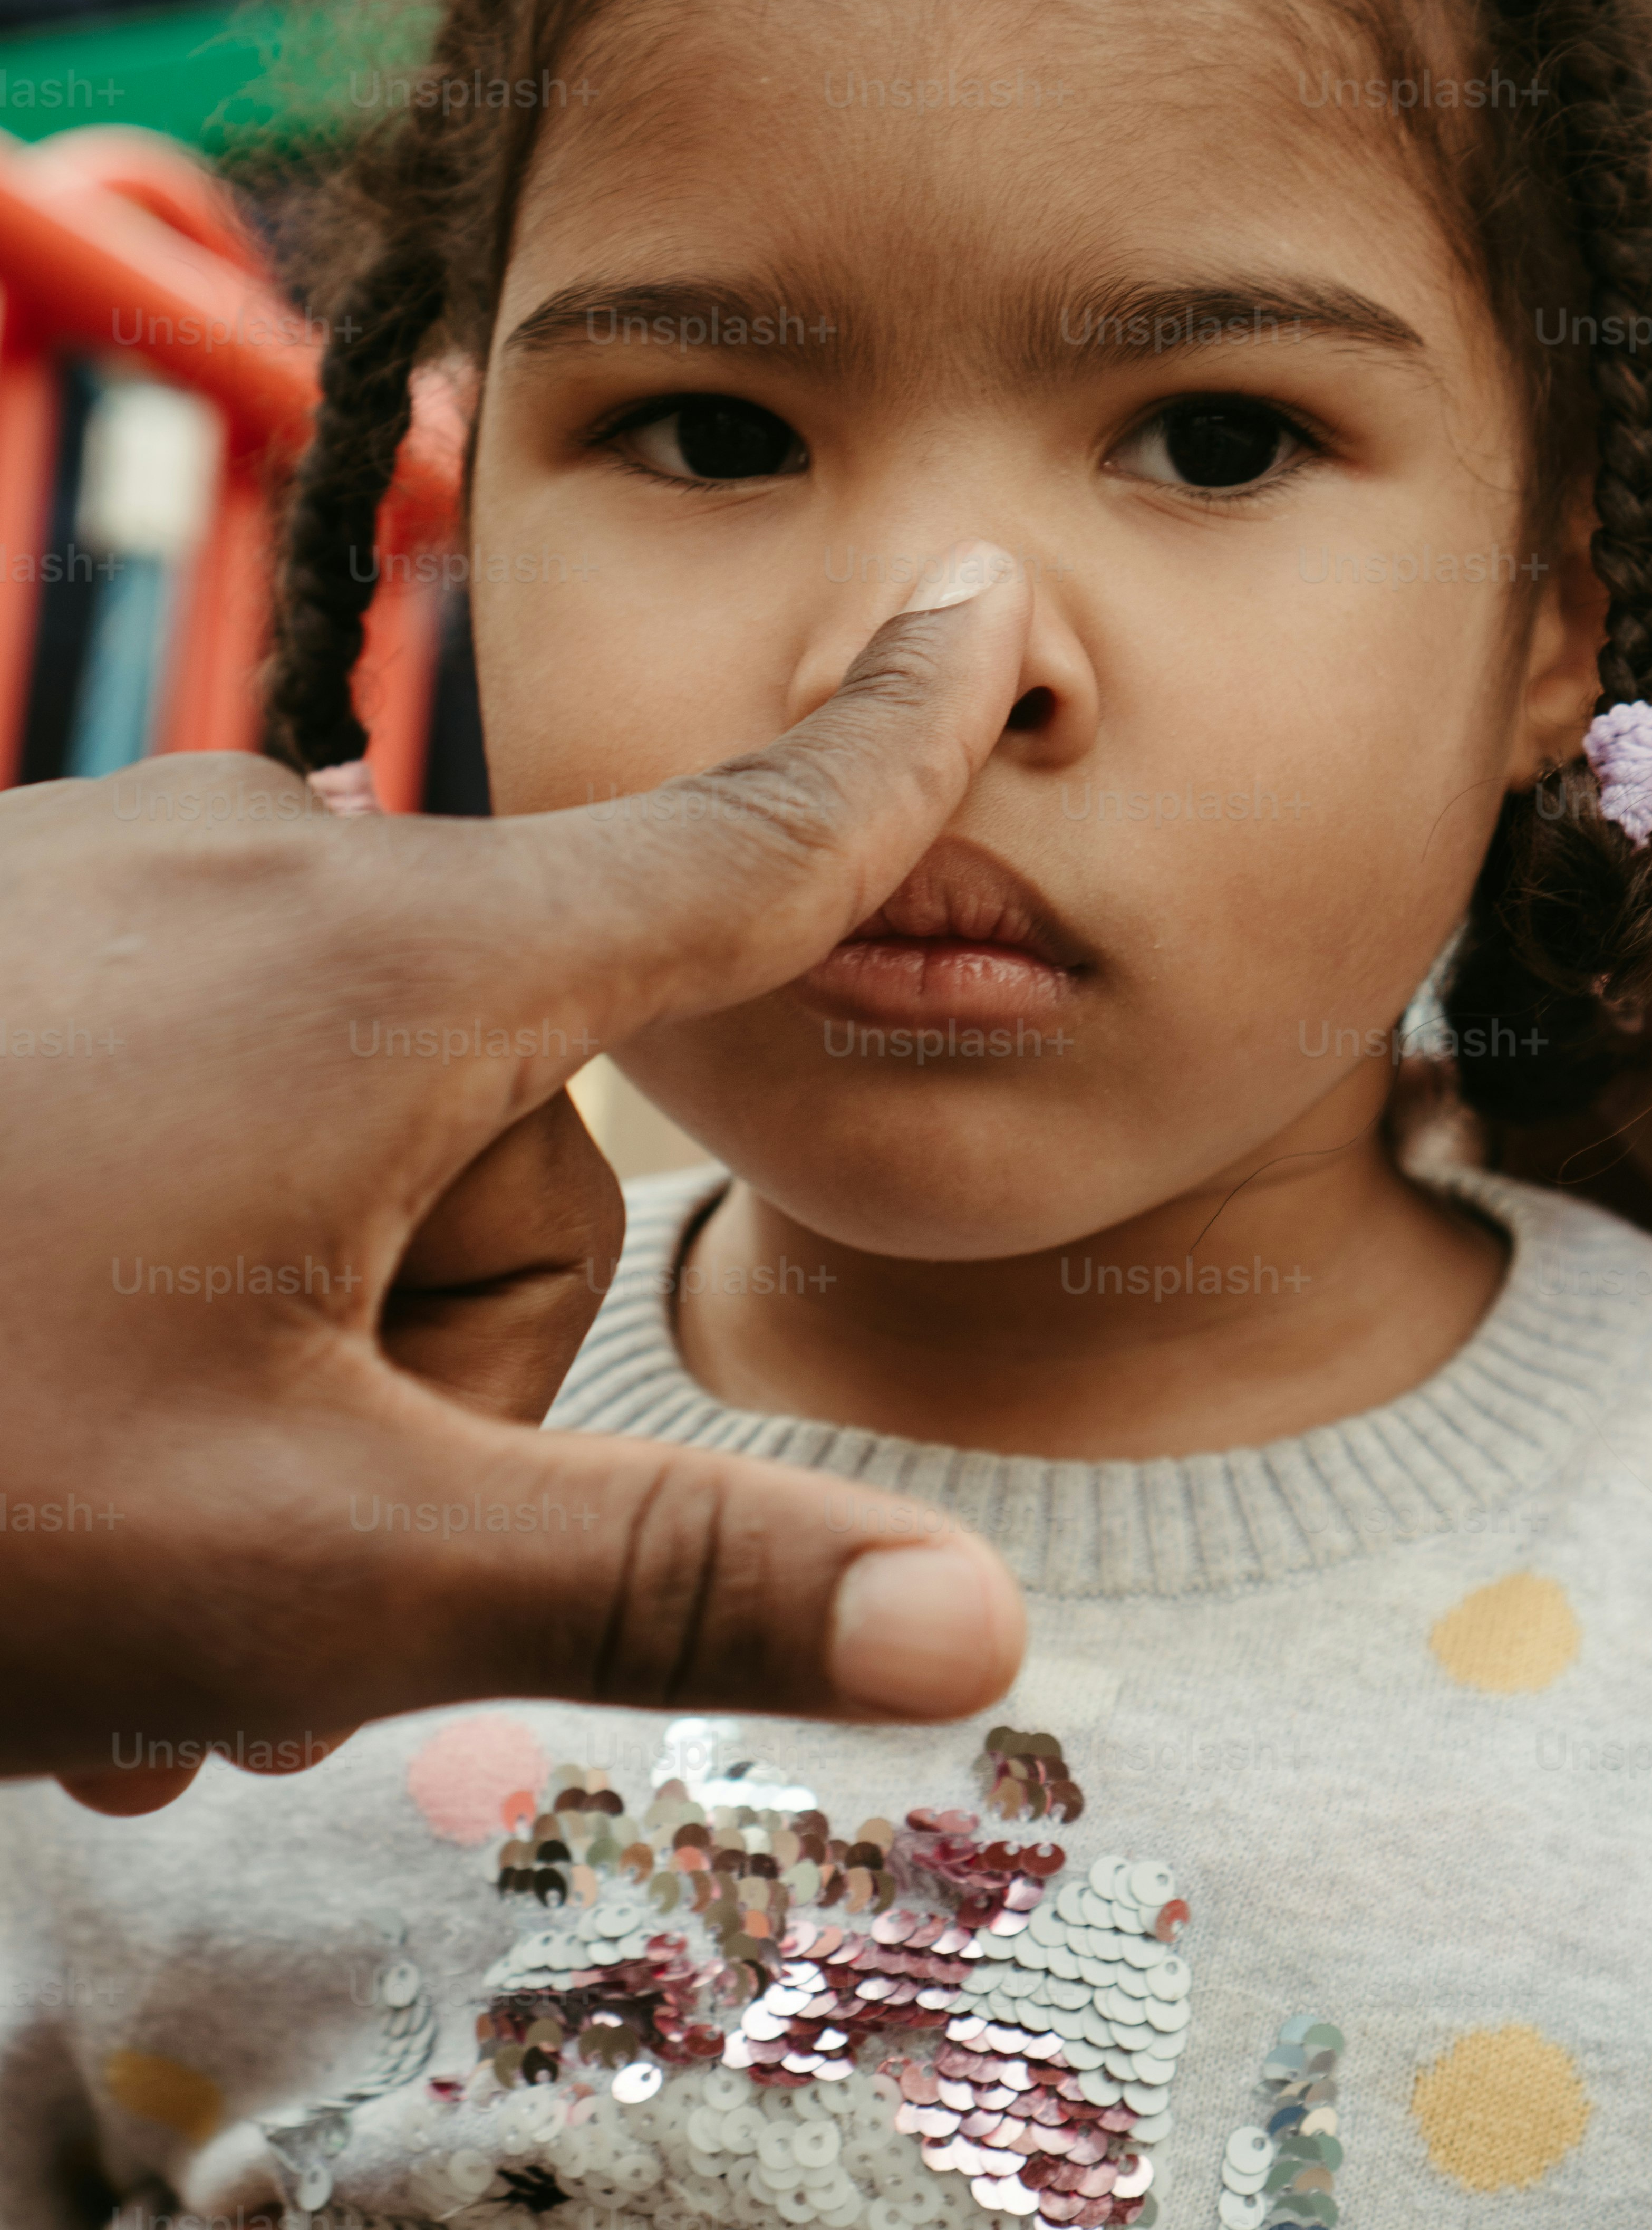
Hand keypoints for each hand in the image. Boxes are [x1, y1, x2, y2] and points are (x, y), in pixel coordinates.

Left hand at [2, 568, 1033, 1793]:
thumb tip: (980, 1628)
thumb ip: (655, 1581)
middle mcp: (240, 881)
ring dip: (298, 1369)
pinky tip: (50, 1438)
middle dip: (447, 1371)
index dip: (890, 749)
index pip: (729, 850)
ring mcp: (79, 896)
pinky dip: (171, 1279)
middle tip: (273, 1569)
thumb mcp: (312, 1571)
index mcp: (380, 980)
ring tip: (129, 1567)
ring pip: (338, 1137)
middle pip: (511, 1127)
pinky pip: (173, 1092)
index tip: (980, 601)